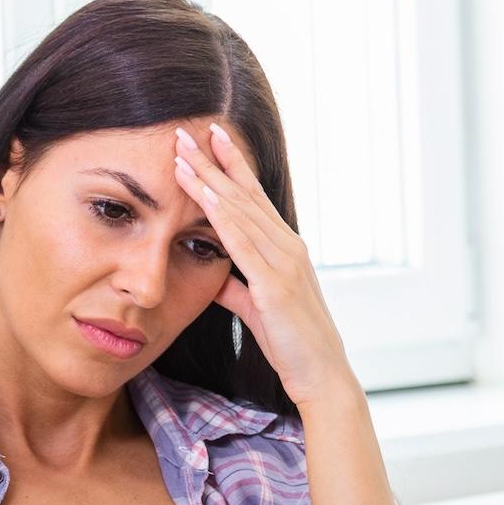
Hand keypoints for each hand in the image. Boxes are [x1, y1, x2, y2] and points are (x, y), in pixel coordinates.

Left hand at [170, 123, 357, 408]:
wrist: (321, 375)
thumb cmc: (293, 344)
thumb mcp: (257, 308)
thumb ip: (236, 287)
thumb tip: (214, 274)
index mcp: (285, 249)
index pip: (253, 199)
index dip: (232, 166)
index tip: (210, 139)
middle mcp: (288, 247)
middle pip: (244, 195)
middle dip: (214, 161)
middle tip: (187, 130)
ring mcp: (284, 263)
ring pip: (240, 211)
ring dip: (209, 180)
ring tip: (182, 153)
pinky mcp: (275, 284)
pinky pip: (243, 243)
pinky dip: (222, 216)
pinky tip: (204, 195)